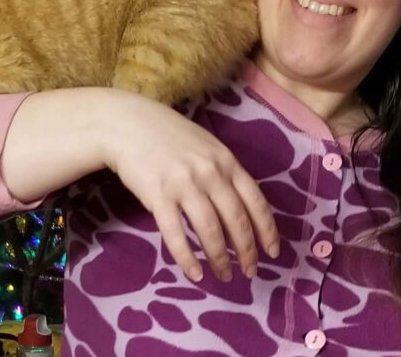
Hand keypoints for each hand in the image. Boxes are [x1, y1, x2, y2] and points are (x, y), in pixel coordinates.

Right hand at [101, 96, 279, 282]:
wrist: (126, 124)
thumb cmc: (168, 134)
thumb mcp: (206, 145)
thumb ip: (224, 170)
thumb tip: (242, 205)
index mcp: (226, 160)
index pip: (255, 201)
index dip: (267, 230)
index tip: (273, 252)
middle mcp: (210, 173)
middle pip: (236, 220)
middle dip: (247, 252)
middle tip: (250, 272)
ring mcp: (184, 184)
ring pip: (210, 231)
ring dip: (220, 259)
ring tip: (225, 276)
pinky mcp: (158, 196)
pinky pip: (176, 235)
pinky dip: (187, 258)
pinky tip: (194, 274)